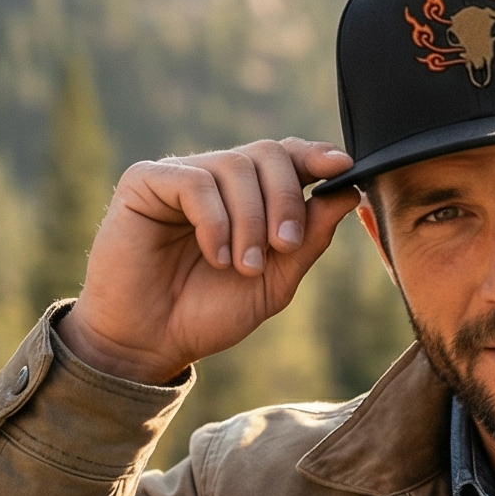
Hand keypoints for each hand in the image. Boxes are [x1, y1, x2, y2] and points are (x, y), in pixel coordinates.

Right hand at [56, 138, 358, 383]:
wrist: (150, 343)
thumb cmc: (208, 313)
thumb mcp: (275, 281)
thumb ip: (310, 237)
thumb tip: (349, 192)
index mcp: (249, 196)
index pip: (287, 156)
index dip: (316, 155)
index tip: (342, 166)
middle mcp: (216, 178)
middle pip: (268, 153)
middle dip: (286, 199)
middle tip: (284, 247)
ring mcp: (181, 175)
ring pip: (235, 166)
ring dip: (250, 220)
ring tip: (244, 266)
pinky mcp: (145, 182)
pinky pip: (195, 181)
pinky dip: (215, 221)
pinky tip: (215, 256)